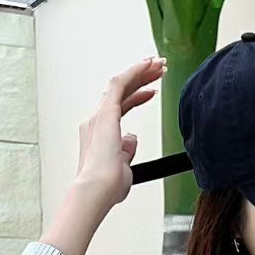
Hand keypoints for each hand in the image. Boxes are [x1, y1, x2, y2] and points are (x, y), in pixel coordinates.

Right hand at [74, 56, 166, 208]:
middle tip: (159, 69)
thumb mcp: (124, 166)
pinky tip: (146, 66)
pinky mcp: (105, 113)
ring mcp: (99, 116)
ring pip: (121, 84)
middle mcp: (96, 121)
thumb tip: (132, 138)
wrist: (98, 190)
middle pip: (122, 92)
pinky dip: (133, 73)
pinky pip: (119, 84)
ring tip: (159, 65)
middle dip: (141, 78)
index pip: (121, 106)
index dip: (137, 96)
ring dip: (140, 72)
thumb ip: (127, 151)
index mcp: (99, 133)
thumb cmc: (108, 185)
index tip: (152, 91)